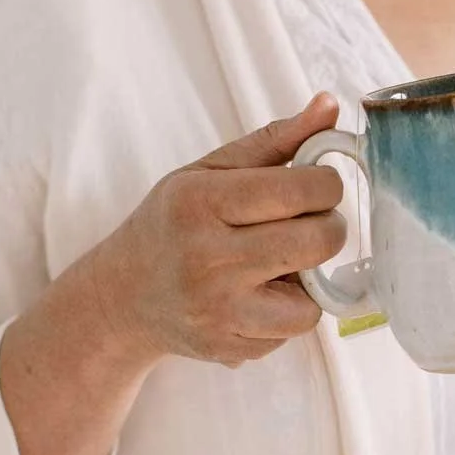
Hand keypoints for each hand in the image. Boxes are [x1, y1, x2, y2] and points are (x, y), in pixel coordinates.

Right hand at [94, 92, 345, 366]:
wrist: (124, 297)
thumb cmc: (174, 223)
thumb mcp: (209, 171)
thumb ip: (275, 140)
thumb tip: (331, 105)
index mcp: (200, 202)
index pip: (300, 190)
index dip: (327, 185)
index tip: (318, 186)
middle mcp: (206, 259)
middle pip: (317, 243)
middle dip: (329, 228)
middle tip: (310, 223)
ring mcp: (218, 311)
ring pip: (313, 302)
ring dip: (310, 282)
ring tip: (280, 266)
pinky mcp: (230, 348)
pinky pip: (293, 332)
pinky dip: (287, 313)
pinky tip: (258, 296)